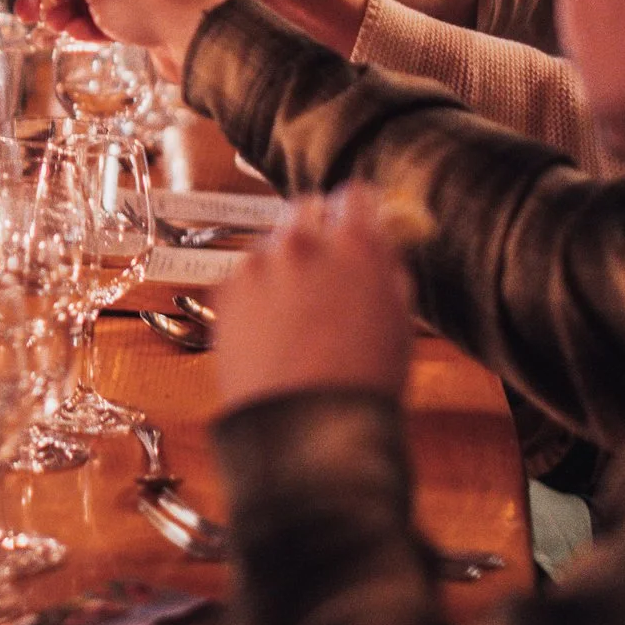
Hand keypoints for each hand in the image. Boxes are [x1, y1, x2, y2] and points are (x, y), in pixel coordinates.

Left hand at [211, 187, 413, 418]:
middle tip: (324, 261)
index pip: (355, 195)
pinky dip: (256, 292)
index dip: (358, 209)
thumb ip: (386, 269)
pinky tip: (270, 330)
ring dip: (284, 263)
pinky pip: (245, 275)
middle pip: (306, 209)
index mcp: (355, 245)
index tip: (357, 220)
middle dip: (317, 227)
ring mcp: (258, 264)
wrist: (305, 428)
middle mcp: (302, 243)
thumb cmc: (363, 381)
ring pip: (272, 244)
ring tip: (296, 314)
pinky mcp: (226, 289)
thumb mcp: (398, 319)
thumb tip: (382, 245)